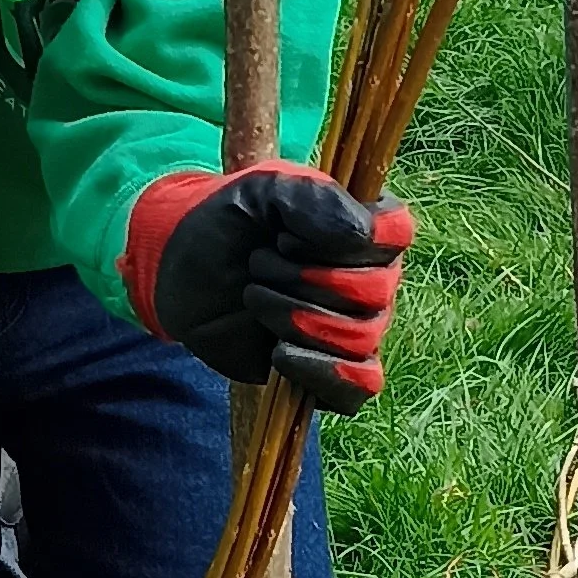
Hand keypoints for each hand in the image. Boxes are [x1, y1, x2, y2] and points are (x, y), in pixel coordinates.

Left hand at [124, 162, 412, 409]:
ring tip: (254, 298)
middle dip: (303, 280)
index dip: (342, 240)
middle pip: (374, 292)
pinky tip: (279, 354)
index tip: (286, 236)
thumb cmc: (229, 222)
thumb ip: (312, 195)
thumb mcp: (262, 190)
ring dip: (295, 319)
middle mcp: (372, 277)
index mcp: (365, 226)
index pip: (395, 233)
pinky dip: (324, 374)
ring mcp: (355, 326)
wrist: (182, 270)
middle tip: (256, 265)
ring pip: (360, 337)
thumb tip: (362, 233)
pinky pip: (359, 387)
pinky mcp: (331, 370)